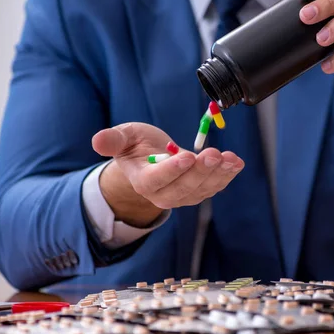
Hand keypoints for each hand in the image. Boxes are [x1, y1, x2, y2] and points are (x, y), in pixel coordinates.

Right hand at [92, 122, 243, 226]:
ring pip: (203, 189)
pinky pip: (214, 186)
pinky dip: (227, 174)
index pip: (157, 180)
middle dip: (201, 171)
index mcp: (143, 180)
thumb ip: (113, 140)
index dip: (173, 170)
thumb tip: (97, 140)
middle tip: (214, 154)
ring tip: (230, 158)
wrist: (151, 160)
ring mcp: (184, 195)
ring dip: (219, 173)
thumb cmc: (136, 147)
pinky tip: (236, 162)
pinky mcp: (199, 192)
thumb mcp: (123, 138)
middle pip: (184, 186)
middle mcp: (164, 194)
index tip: (187, 156)